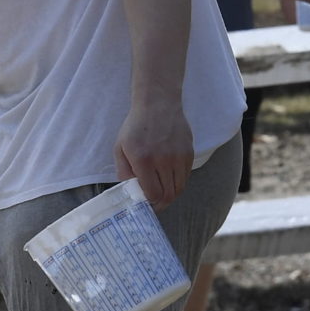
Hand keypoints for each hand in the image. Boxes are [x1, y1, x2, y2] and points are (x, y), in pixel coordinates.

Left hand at [113, 94, 193, 208]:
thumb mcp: (120, 148)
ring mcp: (179, 156)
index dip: (149, 204)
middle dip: (160, 204)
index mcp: (143, 159)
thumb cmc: (135, 127)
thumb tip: (130, 193)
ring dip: (170, 196)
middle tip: (153, 206)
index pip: (153, 193)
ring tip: (161, 196)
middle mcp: (164, 159)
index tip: (144, 207)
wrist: (158, 103)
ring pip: (179, 188)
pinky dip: (177, 184)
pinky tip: (168, 182)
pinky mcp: (189, 153)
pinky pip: (185, 177)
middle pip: (168, 195)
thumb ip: (124, 172)